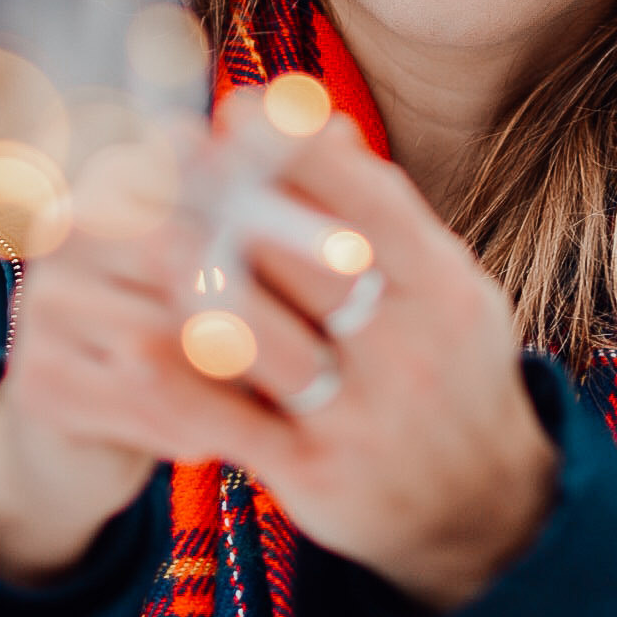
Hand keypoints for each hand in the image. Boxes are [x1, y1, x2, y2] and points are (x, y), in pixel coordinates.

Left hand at [0, 101, 558, 611]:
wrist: (485, 507)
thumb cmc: (449, 367)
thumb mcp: (441, 283)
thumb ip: (380, 210)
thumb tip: (316, 119)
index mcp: (442, 285)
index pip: (367, 200)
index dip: (295, 151)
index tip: (233, 109)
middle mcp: (409, 346)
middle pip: (305, 258)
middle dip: (228, 203)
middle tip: (162, 160)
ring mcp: (361, 415)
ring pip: (261, 337)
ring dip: (193, 280)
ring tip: (138, 233)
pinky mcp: (315, 474)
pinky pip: (231, 422)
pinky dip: (178, 379)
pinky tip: (130, 341)